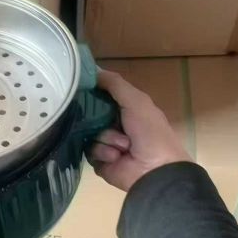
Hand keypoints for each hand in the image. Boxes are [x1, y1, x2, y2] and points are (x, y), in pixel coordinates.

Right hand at [87, 69, 191, 190]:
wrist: (156, 169)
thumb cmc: (150, 131)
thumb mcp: (136, 100)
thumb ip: (115, 84)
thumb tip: (92, 69)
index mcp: (124, 110)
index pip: (100, 97)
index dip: (91, 93)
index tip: (81, 89)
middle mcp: (113, 126)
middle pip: (89, 115)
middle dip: (96, 118)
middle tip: (105, 120)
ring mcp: (106, 144)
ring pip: (89, 134)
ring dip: (106, 138)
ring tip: (123, 146)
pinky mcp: (100, 162)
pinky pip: (89, 152)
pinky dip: (104, 152)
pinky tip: (117, 157)